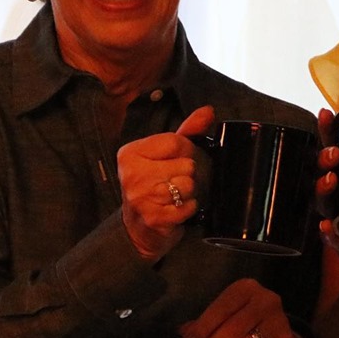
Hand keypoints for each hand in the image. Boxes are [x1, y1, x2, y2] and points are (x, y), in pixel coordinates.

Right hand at [119, 105, 214, 261]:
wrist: (139, 226)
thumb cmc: (154, 184)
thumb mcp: (166, 154)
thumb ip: (187, 131)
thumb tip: (208, 111)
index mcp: (130, 153)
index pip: (176, 142)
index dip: (188, 150)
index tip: (180, 159)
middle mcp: (131, 174)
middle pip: (186, 165)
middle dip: (188, 174)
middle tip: (175, 180)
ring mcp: (140, 197)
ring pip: (188, 185)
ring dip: (189, 192)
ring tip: (175, 195)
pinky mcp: (153, 218)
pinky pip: (187, 206)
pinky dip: (188, 208)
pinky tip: (176, 208)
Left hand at [179, 278, 305, 337]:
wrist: (281, 335)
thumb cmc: (246, 322)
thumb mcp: (227, 315)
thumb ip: (206, 322)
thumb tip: (183, 332)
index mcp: (247, 288)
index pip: (222, 308)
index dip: (203, 327)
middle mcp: (266, 300)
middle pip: (232, 329)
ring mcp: (278, 321)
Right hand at [313, 108, 338, 284]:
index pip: (336, 149)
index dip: (329, 132)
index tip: (328, 114)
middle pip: (323, 170)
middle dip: (325, 158)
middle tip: (336, 153)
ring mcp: (335, 217)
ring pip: (322, 199)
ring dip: (323, 187)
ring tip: (332, 179)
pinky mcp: (338, 241)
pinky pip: (329, 235)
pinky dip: (326, 230)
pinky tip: (325, 226)